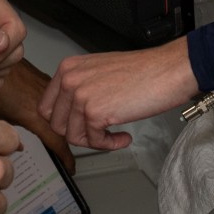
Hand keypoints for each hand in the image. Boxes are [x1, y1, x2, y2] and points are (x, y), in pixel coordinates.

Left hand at [0, 60, 72, 167]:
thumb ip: (6, 133)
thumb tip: (14, 143)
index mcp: (34, 115)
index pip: (57, 142)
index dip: (65, 158)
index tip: (70, 168)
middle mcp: (44, 102)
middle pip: (64, 129)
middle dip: (68, 144)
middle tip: (66, 157)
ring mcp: (46, 89)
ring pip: (62, 113)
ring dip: (63, 126)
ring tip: (61, 138)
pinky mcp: (43, 79)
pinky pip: (56, 100)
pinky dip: (57, 111)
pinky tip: (49, 115)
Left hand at [40, 40, 198, 150]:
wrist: (166, 70)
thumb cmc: (142, 71)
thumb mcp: (99, 72)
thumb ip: (81, 88)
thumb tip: (70, 114)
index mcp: (68, 68)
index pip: (46, 106)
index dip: (64, 121)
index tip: (80, 126)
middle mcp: (69, 80)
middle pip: (56, 124)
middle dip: (78, 133)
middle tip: (98, 133)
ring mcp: (80, 96)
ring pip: (72, 136)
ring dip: (94, 141)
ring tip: (113, 134)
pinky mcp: (94, 113)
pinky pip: (94, 142)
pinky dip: (109, 144)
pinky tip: (123, 136)